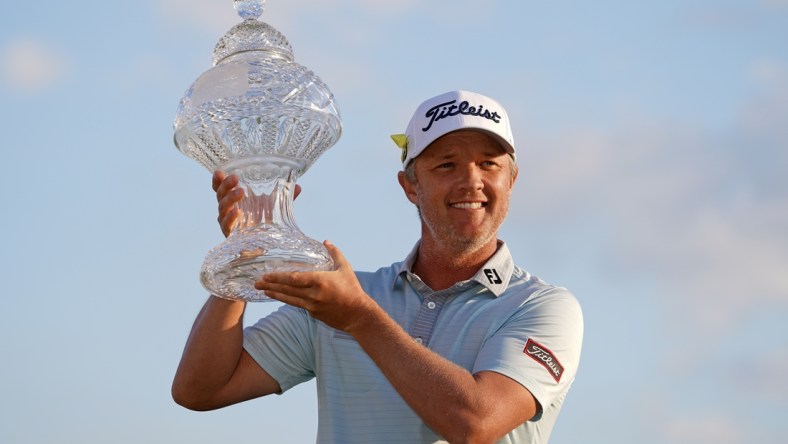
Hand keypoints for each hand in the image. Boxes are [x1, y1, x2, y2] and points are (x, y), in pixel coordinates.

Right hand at [212, 171, 301, 236]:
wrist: (264, 247)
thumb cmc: (263, 223)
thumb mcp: (273, 207)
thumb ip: (284, 197)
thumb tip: (298, 187)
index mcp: (234, 200)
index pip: (221, 188)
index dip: (218, 180)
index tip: (219, 172)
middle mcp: (227, 210)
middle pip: (220, 195)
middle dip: (226, 185)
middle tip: (235, 178)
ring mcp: (227, 223)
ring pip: (222, 208)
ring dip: (230, 198)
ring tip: (241, 192)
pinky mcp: (231, 235)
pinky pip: (227, 225)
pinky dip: (231, 218)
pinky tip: (237, 212)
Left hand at [254, 241, 375, 332]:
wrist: (358, 314)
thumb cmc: (353, 289)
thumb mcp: (345, 268)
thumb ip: (335, 253)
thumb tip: (325, 241)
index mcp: (320, 281)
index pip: (294, 278)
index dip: (279, 277)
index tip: (267, 275)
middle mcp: (313, 294)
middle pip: (287, 289)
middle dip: (271, 285)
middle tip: (257, 282)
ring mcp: (312, 305)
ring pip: (289, 299)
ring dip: (274, 294)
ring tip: (262, 290)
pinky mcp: (313, 313)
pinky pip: (296, 304)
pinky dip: (286, 299)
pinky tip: (278, 296)